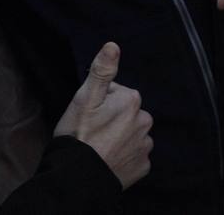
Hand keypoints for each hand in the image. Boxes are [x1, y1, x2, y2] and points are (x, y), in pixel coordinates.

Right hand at [52, 42, 152, 189]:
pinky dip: (124, 156)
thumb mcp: (85, 97)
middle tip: (92, 130)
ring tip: (98, 146)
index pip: (116, 92)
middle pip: (127, 113)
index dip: (99, 102)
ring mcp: (144, 147)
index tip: (88, 114)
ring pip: (132, 133)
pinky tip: (108, 159)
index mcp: (132, 101)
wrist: (79, 176)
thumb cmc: (79, 134)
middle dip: (113, 118)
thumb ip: (102, 71)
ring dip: (119, 137)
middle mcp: (144, 122)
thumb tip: (113, 46)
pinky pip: (134, 155)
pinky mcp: (143, 167)